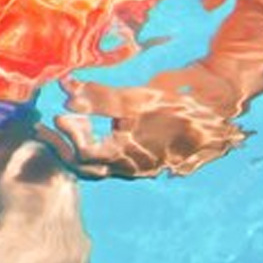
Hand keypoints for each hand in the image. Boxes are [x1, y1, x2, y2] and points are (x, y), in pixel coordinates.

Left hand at [38, 66, 248, 179]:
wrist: (216, 111)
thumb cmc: (176, 104)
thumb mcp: (137, 99)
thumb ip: (100, 98)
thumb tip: (66, 94)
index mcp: (128, 158)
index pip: (85, 154)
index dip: (68, 134)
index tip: (58, 112)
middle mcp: (130, 169)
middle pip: (86, 167)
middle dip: (63, 147)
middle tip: (46, 126)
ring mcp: (137, 166)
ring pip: (98, 165)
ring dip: (78, 145)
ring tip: (68, 122)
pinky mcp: (142, 157)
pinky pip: (110, 158)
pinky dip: (94, 143)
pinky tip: (90, 125)